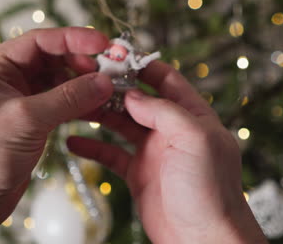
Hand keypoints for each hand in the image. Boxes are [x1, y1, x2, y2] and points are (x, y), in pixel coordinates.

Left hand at [0, 28, 112, 243]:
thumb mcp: (26, 119)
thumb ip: (67, 98)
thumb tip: (103, 81)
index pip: (39, 42)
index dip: (73, 39)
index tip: (103, 43)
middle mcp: (8, 80)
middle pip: (53, 60)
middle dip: (82, 64)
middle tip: (111, 71)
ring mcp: (22, 101)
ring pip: (61, 83)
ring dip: (85, 85)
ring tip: (110, 90)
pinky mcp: (34, 122)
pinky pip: (63, 105)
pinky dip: (81, 105)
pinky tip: (99, 108)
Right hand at [68, 61, 267, 242]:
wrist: (202, 238)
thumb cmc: (210, 190)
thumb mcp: (194, 139)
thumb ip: (164, 111)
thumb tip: (134, 94)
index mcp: (191, 116)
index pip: (167, 80)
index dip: (143, 66)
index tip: (117, 56)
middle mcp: (171, 131)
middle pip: (138, 100)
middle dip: (114, 89)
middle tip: (87, 79)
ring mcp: (153, 152)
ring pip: (121, 125)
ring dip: (99, 115)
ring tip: (74, 105)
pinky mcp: (138, 174)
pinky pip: (111, 155)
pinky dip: (93, 148)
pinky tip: (73, 142)